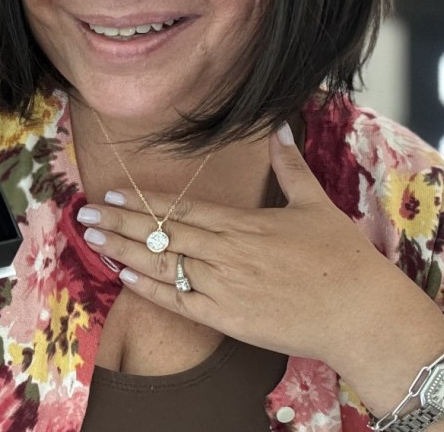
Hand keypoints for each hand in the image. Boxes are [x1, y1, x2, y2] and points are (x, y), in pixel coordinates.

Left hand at [76, 123, 443, 376]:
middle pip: (161, 234)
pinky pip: (178, 303)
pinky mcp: (227, 319)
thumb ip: (290, 165)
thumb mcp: (315, 203)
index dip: (142, 202)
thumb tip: (280, 126)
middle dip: (119, 223)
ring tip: (93, 240)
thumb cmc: (342, 258)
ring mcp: (223, 287)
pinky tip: (124, 278)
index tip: (112, 193)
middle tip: (84, 215)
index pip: (180, 209)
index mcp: (243, 223)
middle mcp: (225, 253)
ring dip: (123, 252)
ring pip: (162, 266)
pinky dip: (148, 290)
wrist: (359, 313)